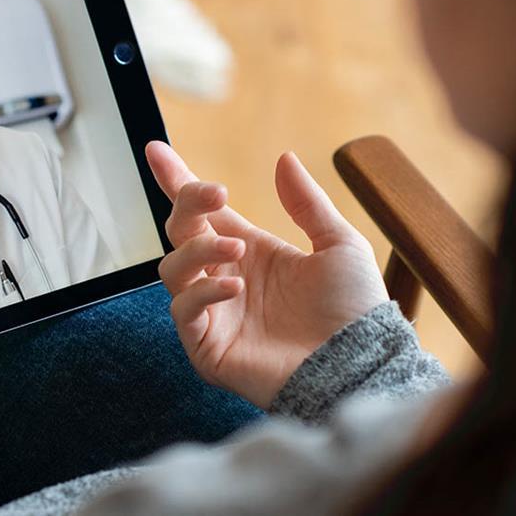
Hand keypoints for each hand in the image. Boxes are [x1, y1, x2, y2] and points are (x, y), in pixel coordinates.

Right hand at [145, 141, 388, 407]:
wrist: (359, 367)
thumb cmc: (354, 312)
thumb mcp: (339, 246)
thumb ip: (307, 203)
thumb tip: (283, 158)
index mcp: (250, 251)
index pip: (202, 212)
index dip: (176, 180)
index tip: (156, 149)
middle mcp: (224, 277)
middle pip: (180, 231)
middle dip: (188, 205)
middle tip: (214, 194)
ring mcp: (212, 312)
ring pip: (173, 268)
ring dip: (198, 251)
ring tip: (236, 249)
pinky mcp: (206, 345)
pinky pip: (183, 310)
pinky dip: (202, 293)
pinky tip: (235, 288)